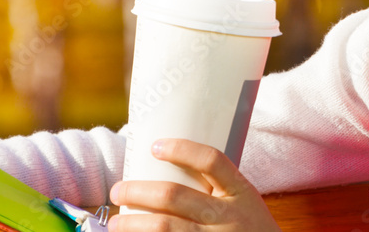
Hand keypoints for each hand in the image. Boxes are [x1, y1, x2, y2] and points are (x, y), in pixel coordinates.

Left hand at [107, 138, 282, 230]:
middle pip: (173, 196)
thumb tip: (171, 169)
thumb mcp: (245, 202)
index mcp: (240, 192)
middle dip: (137, 191)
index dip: (181, 149)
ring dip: (132, 223)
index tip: (155, 146)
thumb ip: (219, 188)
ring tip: (117, 222)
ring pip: (163, 227)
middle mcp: (226, 216)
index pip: (211, 161)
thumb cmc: (251, 230)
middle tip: (119, 190)